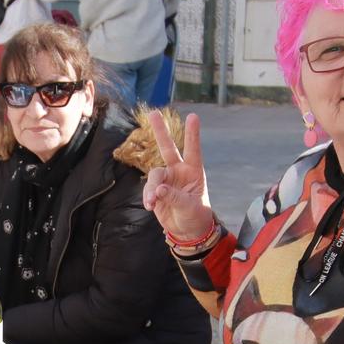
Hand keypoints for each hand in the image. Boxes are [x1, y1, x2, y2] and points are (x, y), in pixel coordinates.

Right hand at [142, 111, 216, 242]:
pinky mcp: (156, 190)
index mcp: (194, 171)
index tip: (193, 116)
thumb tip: (158, 189)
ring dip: (151, 188)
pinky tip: (150, 206)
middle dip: (160, 132)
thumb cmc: (195, 216)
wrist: (187, 230)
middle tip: (153, 113)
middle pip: (168, 148)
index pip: (193, 150)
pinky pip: (148, 189)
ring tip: (152, 202)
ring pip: (154, 176)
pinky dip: (148, 197)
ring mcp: (167, 180)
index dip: (192, 134)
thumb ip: (175, 197)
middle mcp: (179, 171)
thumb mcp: (190, 207)